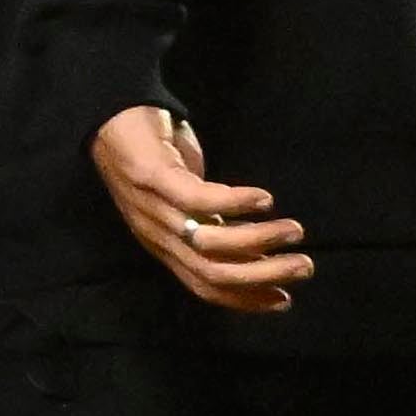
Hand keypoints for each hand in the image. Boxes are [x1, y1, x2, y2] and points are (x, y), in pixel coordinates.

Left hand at [93, 104, 307, 314]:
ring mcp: (152, 207)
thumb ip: (216, 225)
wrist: (111, 116)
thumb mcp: (186, 202)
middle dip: (262, 275)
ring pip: (208, 242)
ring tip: (294, 230)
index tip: (284, 300)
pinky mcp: (153, 175)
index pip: (203, 286)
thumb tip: (258, 249)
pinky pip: (196, 199)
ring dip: (258, 240)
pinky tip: (265, 199)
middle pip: (211, 272)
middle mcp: (157, 235)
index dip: (244, 299)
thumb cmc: (157, 158)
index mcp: (165, 246)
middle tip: (304, 267)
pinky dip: (235, 203)